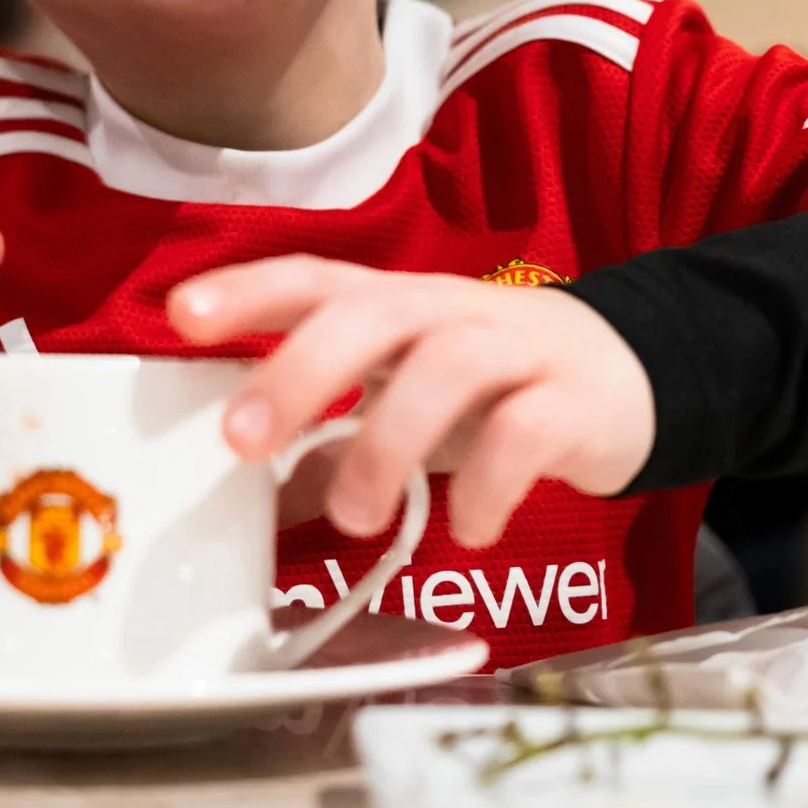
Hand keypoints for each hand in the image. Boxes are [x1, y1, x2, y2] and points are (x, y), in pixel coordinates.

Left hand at [167, 258, 654, 548]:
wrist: (628, 377)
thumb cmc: (491, 390)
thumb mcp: (406, 398)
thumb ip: (333, 439)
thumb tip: (251, 506)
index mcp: (396, 305)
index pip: (314, 278)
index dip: (247, 291)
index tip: (179, 316)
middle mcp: (449, 313)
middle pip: (370, 312)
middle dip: (298, 371)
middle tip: (241, 442)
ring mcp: (515, 350)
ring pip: (447, 368)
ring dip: (387, 444)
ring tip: (356, 518)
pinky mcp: (572, 401)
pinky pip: (526, 432)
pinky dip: (488, 485)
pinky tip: (468, 529)